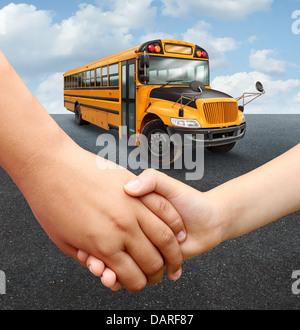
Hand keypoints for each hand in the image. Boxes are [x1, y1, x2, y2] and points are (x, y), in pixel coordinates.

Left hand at [17, 140, 185, 291]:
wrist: (50, 166)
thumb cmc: (51, 202)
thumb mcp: (64, 242)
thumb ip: (90, 259)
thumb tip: (105, 268)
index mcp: (104, 245)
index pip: (132, 277)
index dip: (137, 284)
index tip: (138, 282)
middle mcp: (123, 228)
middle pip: (152, 262)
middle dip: (155, 274)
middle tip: (155, 274)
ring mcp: (133, 207)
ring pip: (166, 239)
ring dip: (172, 253)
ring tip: (172, 256)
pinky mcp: (137, 188)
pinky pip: (166, 211)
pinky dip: (175, 226)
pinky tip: (176, 232)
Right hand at [80, 168, 227, 289]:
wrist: (210, 221)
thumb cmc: (188, 200)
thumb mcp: (165, 183)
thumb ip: (150, 180)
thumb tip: (129, 187)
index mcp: (131, 214)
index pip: (104, 225)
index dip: (92, 232)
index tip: (85, 239)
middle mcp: (133, 232)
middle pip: (106, 248)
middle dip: (97, 257)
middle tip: (91, 262)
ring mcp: (140, 248)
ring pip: (115, 263)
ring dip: (105, 271)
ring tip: (102, 273)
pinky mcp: (151, 262)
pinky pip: (131, 274)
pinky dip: (120, 280)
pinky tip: (113, 279)